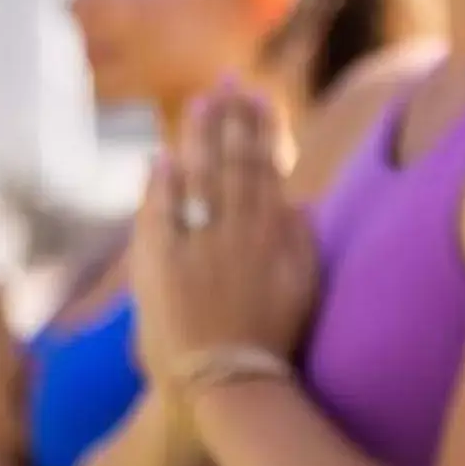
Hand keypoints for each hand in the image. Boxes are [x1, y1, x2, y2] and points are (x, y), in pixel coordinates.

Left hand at [134, 82, 322, 383]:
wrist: (225, 384)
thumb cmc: (273, 340)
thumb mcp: (305, 287)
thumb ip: (302, 240)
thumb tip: (296, 201)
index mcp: (274, 233)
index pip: (267, 166)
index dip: (263, 128)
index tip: (259, 96)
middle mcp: (236, 232)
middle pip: (232, 161)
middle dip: (230, 117)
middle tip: (226, 81)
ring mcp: (197, 246)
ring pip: (198, 177)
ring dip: (198, 137)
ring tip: (198, 102)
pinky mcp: (160, 267)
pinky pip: (159, 214)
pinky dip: (159, 184)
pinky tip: (160, 158)